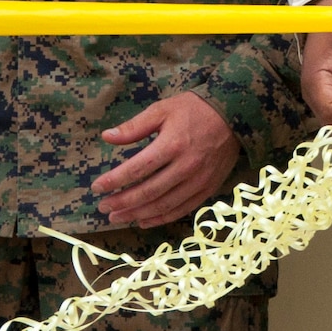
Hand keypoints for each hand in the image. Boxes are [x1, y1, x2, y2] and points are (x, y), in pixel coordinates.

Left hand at [93, 92, 240, 227]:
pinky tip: (144, 221)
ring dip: (137, 214)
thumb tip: (107, 137)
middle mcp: (186, 166)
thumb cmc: (194, 109)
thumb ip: (135, 126)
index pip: (137, 169)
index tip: (97, 188)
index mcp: (172, 145)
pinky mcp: (209, 188)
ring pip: (164, 205)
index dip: (114, 181)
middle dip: (122, 202)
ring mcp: (199, 180)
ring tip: (117, 217)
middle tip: (103, 207)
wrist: (235, 115)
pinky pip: (182, 209)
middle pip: (148, 192)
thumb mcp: (163, 109)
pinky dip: (161, 218)